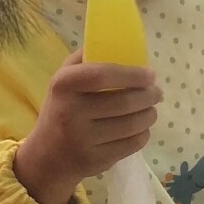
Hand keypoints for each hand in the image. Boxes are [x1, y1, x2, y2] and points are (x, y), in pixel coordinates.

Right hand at [14, 51, 160, 203]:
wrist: (47, 156)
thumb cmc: (61, 109)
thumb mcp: (62, 80)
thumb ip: (85, 59)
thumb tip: (119, 44)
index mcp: (63, 85)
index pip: (103, 75)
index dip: (132, 74)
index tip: (150, 74)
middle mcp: (70, 112)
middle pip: (124, 102)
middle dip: (149, 96)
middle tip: (157, 92)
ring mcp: (83, 139)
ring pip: (132, 125)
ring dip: (149, 115)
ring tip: (151, 109)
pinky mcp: (96, 160)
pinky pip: (132, 144)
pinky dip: (143, 134)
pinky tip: (142, 128)